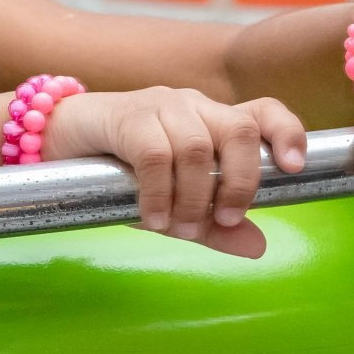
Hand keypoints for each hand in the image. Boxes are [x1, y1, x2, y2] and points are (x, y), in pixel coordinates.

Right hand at [43, 88, 307, 257]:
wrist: (59, 142)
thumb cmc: (122, 171)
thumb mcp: (174, 204)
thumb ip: (215, 225)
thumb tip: (259, 247)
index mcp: (213, 121)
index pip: (263, 112)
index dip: (287, 133)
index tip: (294, 167)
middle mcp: (195, 106)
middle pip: (240, 130)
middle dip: (241, 180)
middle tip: (228, 219)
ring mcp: (161, 105)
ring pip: (197, 147)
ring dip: (194, 198)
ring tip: (182, 228)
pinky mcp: (126, 115)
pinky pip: (154, 154)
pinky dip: (158, 194)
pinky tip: (151, 218)